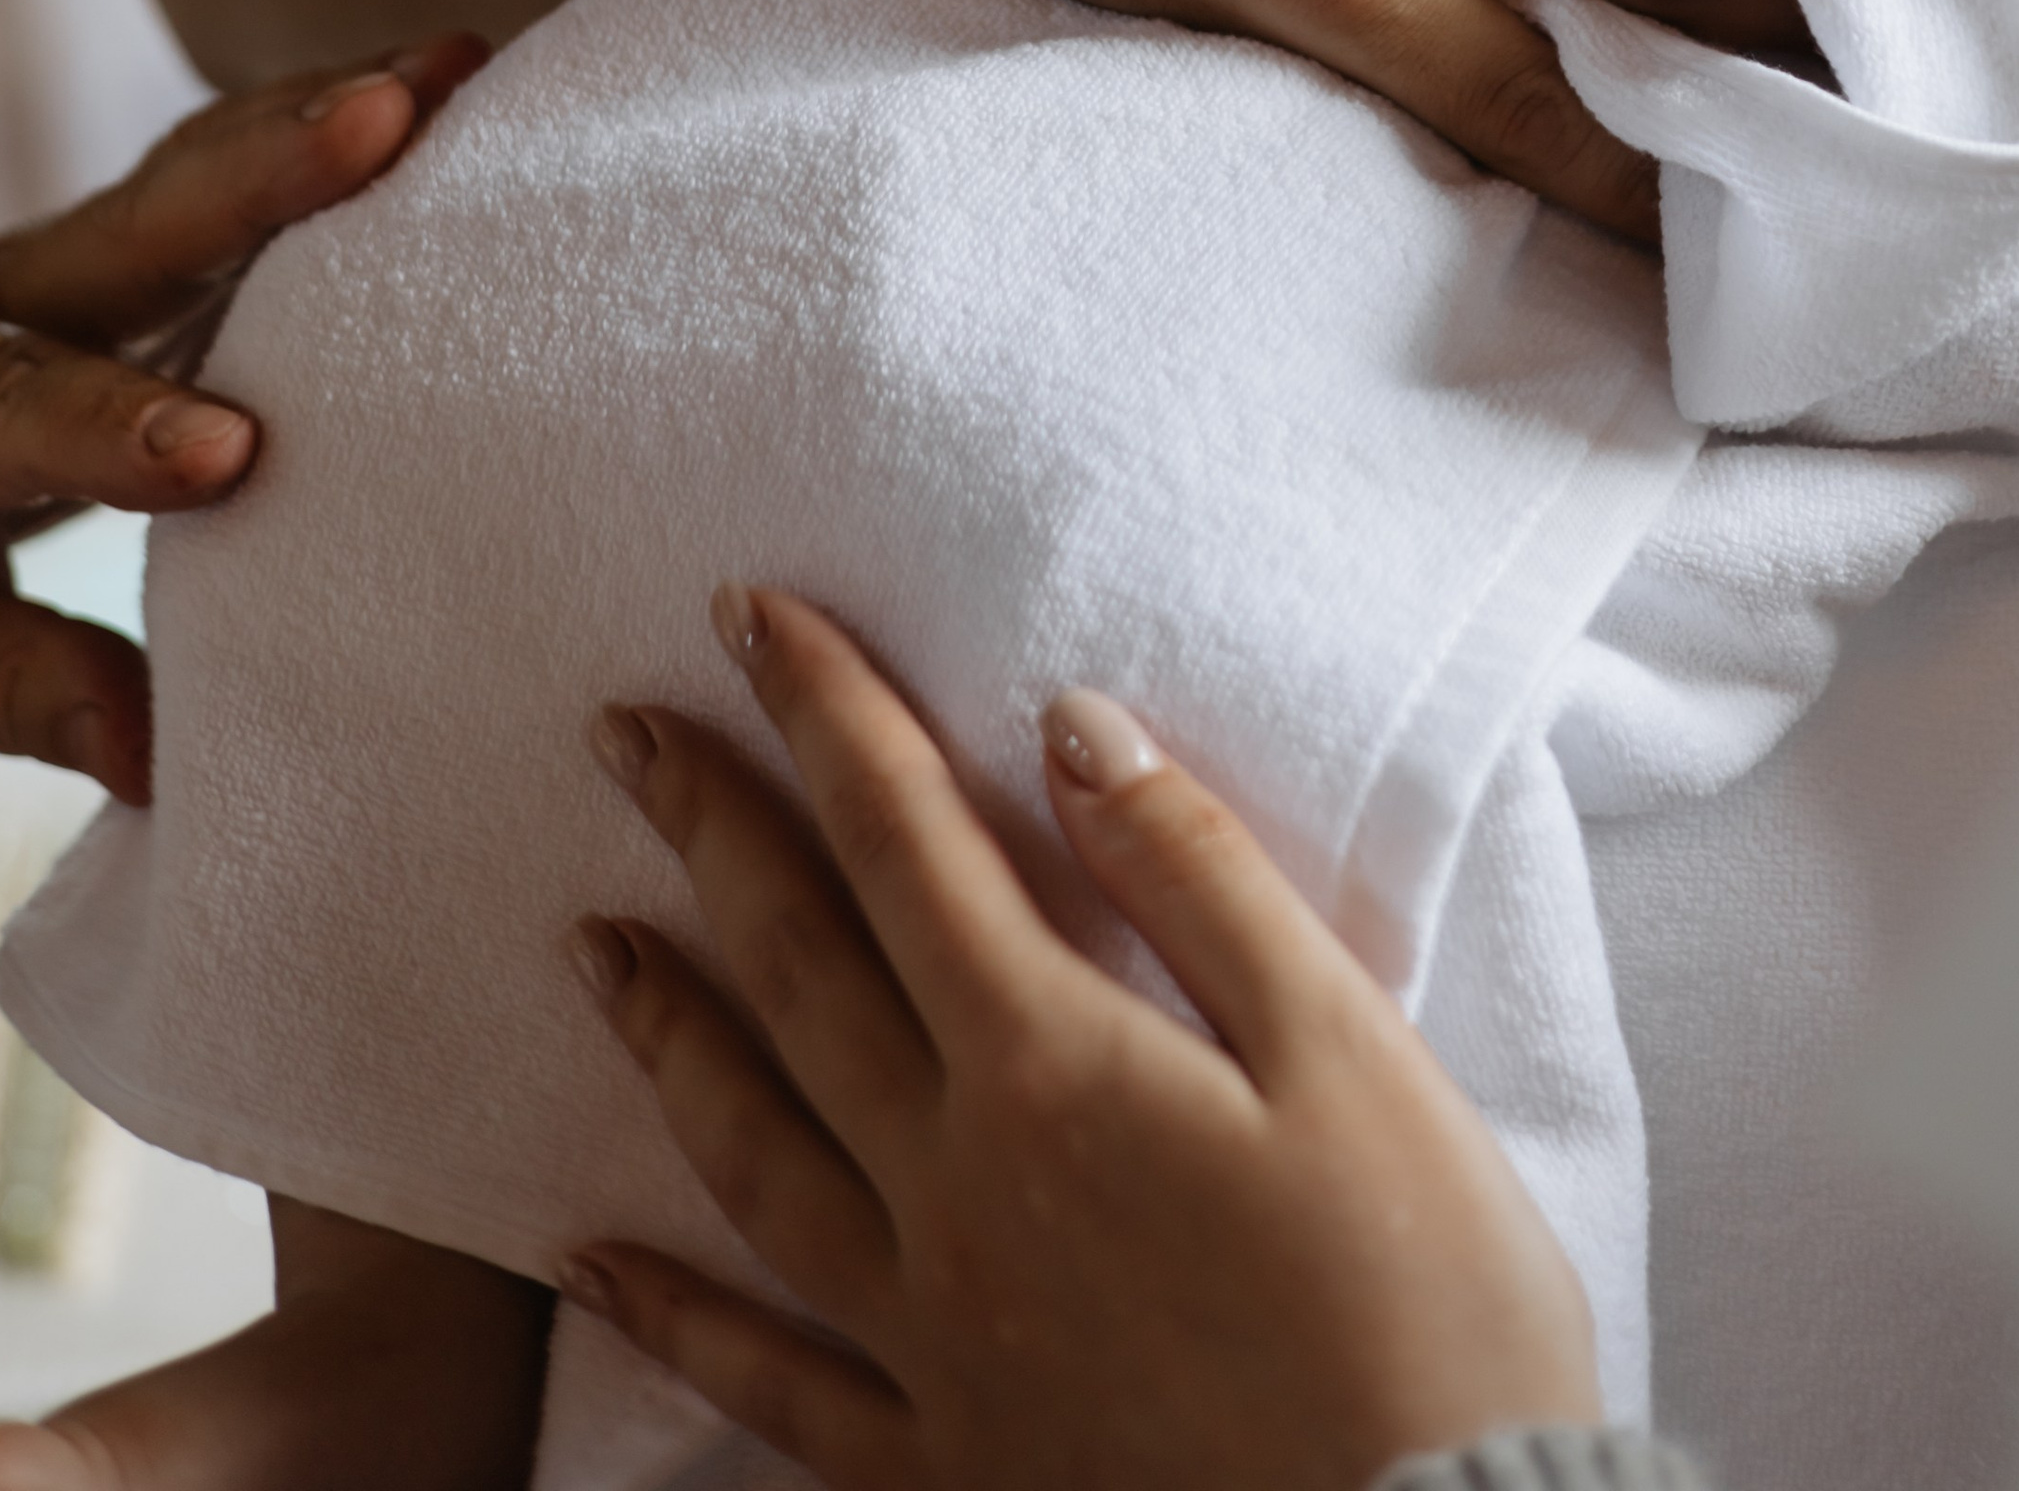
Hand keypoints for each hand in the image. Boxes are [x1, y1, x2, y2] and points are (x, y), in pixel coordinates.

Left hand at [0, 45, 480, 796]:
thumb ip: (4, 680)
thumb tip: (153, 753)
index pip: (15, 410)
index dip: (118, 426)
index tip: (231, 452)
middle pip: (133, 226)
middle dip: (266, 169)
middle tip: (390, 114)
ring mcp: (63, 260)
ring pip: (192, 173)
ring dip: (322, 118)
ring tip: (457, 66)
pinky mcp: (123, 254)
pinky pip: (224, 180)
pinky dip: (324, 132)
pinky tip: (439, 91)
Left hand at [567, 591, 1601, 1490]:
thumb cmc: (1427, 1307)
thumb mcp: (1351, 1053)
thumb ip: (1200, 880)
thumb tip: (1070, 728)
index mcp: (1056, 1069)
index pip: (904, 843)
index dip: (825, 715)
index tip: (751, 613)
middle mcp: (957, 1192)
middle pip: (797, 971)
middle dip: (708, 830)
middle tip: (619, 731)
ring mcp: (933, 1340)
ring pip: (752, 1152)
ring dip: (665, 1031)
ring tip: (591, 944)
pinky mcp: (943, 1466)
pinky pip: (767, 1383)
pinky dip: (668, 1315)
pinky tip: (594, 1261)